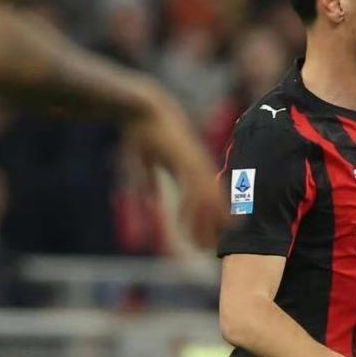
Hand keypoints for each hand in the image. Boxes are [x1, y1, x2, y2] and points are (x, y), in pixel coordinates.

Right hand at [129, 94, 224, 248]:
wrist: (143, 107)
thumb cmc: (142, 131)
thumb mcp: (145, 162)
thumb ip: (149, 182)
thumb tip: (150, 200)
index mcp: (192, 166)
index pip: (208, 197)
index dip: (211, 217)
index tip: (207, 237)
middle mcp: (197, 166)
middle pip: (213, 203)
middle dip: (212, 227)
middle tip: (210, 249)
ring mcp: (194, 163)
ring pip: (207, 201)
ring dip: (204, 225)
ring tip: (204, 246)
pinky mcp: (186, 161)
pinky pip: (194, 190)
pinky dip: (193, 210)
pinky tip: (191, 225)